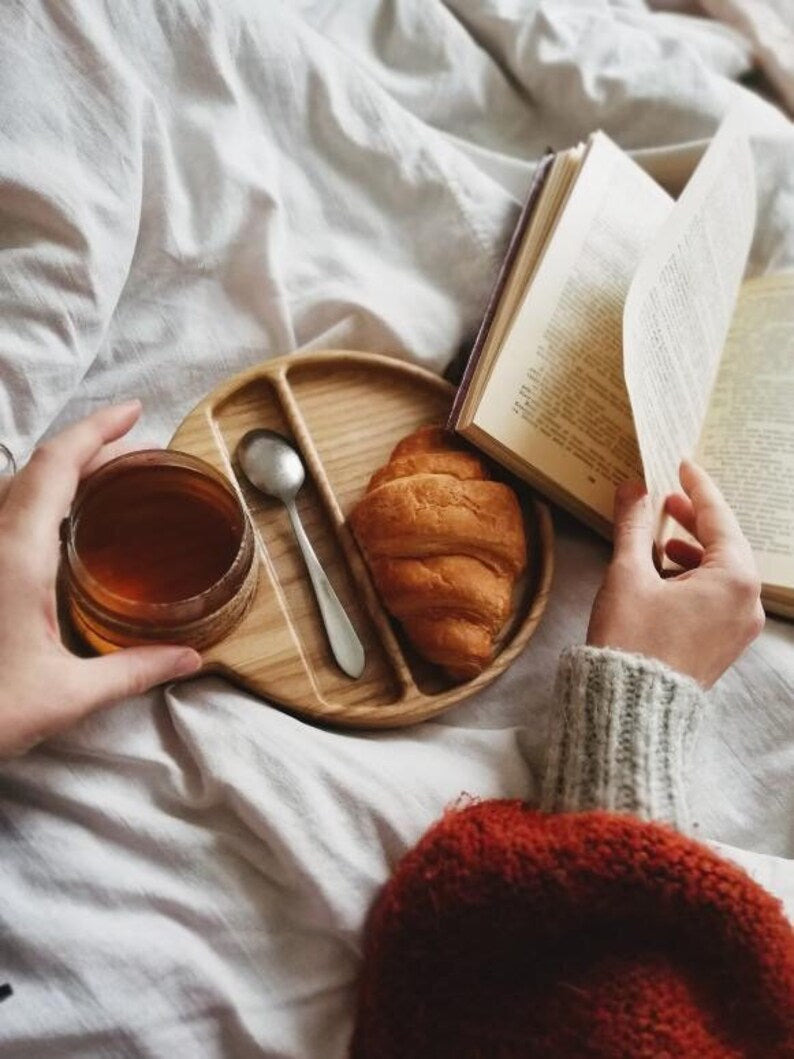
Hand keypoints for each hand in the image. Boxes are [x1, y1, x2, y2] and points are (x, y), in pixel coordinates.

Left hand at [0, 402, 201, 757]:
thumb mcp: (66, 696)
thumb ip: (133, 671)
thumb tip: (191, 659)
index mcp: (16, 554)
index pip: (57, 467)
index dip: (96, 430)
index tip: (135, 412)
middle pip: (37, 469)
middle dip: (89, 449)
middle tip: (138, 455)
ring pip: (16, 490)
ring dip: (62, 474)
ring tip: (107, 483)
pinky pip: (6, 516)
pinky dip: (41, 502)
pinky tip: (63, 534)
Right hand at [587, 460, 763, 686]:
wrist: (632, 708)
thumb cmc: (632, 641)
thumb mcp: (628, 574)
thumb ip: (633, 526)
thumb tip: (633, 489)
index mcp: (734, 578)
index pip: (719, 517)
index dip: (696, 488)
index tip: (682, 466)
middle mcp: (748, 602)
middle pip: (726, 544)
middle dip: (695, 520)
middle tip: (666, 501)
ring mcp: (740, 627)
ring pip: (723, 571)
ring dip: (694, 550)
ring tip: (660, 540)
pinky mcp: (725, 644)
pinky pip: (719, 597)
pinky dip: (696, 578)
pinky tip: (665, 575)